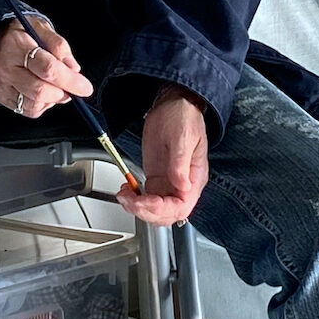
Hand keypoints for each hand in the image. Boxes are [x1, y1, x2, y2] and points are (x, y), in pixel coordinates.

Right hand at [0, 16, 92, 117]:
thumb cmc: (18, 33)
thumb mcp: (39, 27)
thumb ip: (58, 45)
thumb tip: (73, 68)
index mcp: (15, 45)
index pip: (47, 68)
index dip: (69, 80)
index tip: (85, 87)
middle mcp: (4, 67)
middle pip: (40, 90)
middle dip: (64, 92)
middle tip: (73, 87)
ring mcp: (1, 85)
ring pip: (34, 103)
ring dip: (54, 99)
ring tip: (56, 85)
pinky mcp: (1, 97)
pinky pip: (28, 110)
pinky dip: (43, 105)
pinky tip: (43, 92)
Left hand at [117, 84, 208, 224]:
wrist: (173, 104)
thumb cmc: (183, 117)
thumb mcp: (182, 138)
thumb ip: (180, 162)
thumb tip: (181, 185)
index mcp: (194, 178)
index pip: (181, 207)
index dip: (162, 210)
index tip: (145, 202)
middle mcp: (182, 184)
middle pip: (166, 214)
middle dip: (146, 212)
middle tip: (129, 200)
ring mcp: (168, 183)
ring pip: (154, 209)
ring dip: (137, 208)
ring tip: (124, 195)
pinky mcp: (156, 178)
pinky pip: (146, 198)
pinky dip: (134, 199)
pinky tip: (126, 190)